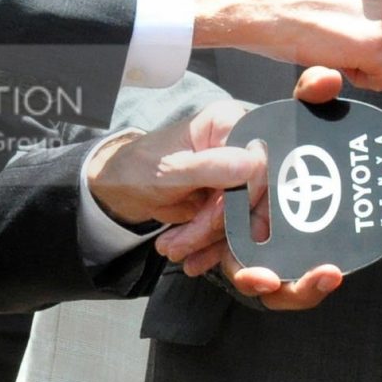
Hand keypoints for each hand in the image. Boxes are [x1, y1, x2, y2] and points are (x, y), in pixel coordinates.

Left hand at [152, 66, 348, 311]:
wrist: (119, 190)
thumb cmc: (137, 168)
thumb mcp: (168, 170)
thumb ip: (210, 167)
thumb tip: (256, 164)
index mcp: (230, 122)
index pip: (263, 156)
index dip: (262, 186)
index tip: (259, 218)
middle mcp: (243, 143)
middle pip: (259, 191)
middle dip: (223, 224)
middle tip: (183, 243)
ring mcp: (240, 173)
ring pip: (248, 215)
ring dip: (214, 241)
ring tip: (176, 250)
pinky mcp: (234, 199)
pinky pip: (238, 227)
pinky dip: (216, 247)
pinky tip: (193, 258)